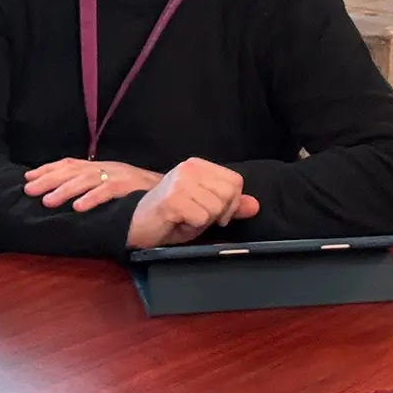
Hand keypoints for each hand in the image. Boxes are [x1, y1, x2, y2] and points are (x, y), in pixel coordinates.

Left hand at [25, 158, 163, 212]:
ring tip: (47, 201)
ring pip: (86, 180)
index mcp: (101, 166)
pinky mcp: (129, 186)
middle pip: (72, 170)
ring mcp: (118, 175)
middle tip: (28, 190)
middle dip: (48, 179)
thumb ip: (94, 186)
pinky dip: (92, 199)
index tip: (28, 178)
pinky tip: (78, 208)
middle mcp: (106, 167)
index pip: (69, 164)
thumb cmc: (140, 191)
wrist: (172, 188)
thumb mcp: (113, 184)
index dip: (48, 170)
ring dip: (65, 190)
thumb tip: (69, 195)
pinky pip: (108, 191)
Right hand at [126, 159, 258, 248]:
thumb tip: (255, 205)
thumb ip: (230, 206)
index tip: (215, 213)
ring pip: (216, 207)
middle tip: (196, 216)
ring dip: (203, 221)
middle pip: (229, 194)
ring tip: (184, 218)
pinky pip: (202, 218)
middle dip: (218, 213)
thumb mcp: (205, 210)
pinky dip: (192, 227)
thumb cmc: (171, 217)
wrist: (137, 225)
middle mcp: (189, 167)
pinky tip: (177, 222)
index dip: (232, 203)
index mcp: (197, 165)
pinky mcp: (173, 199)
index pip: (235, 181)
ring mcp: (180, 182)